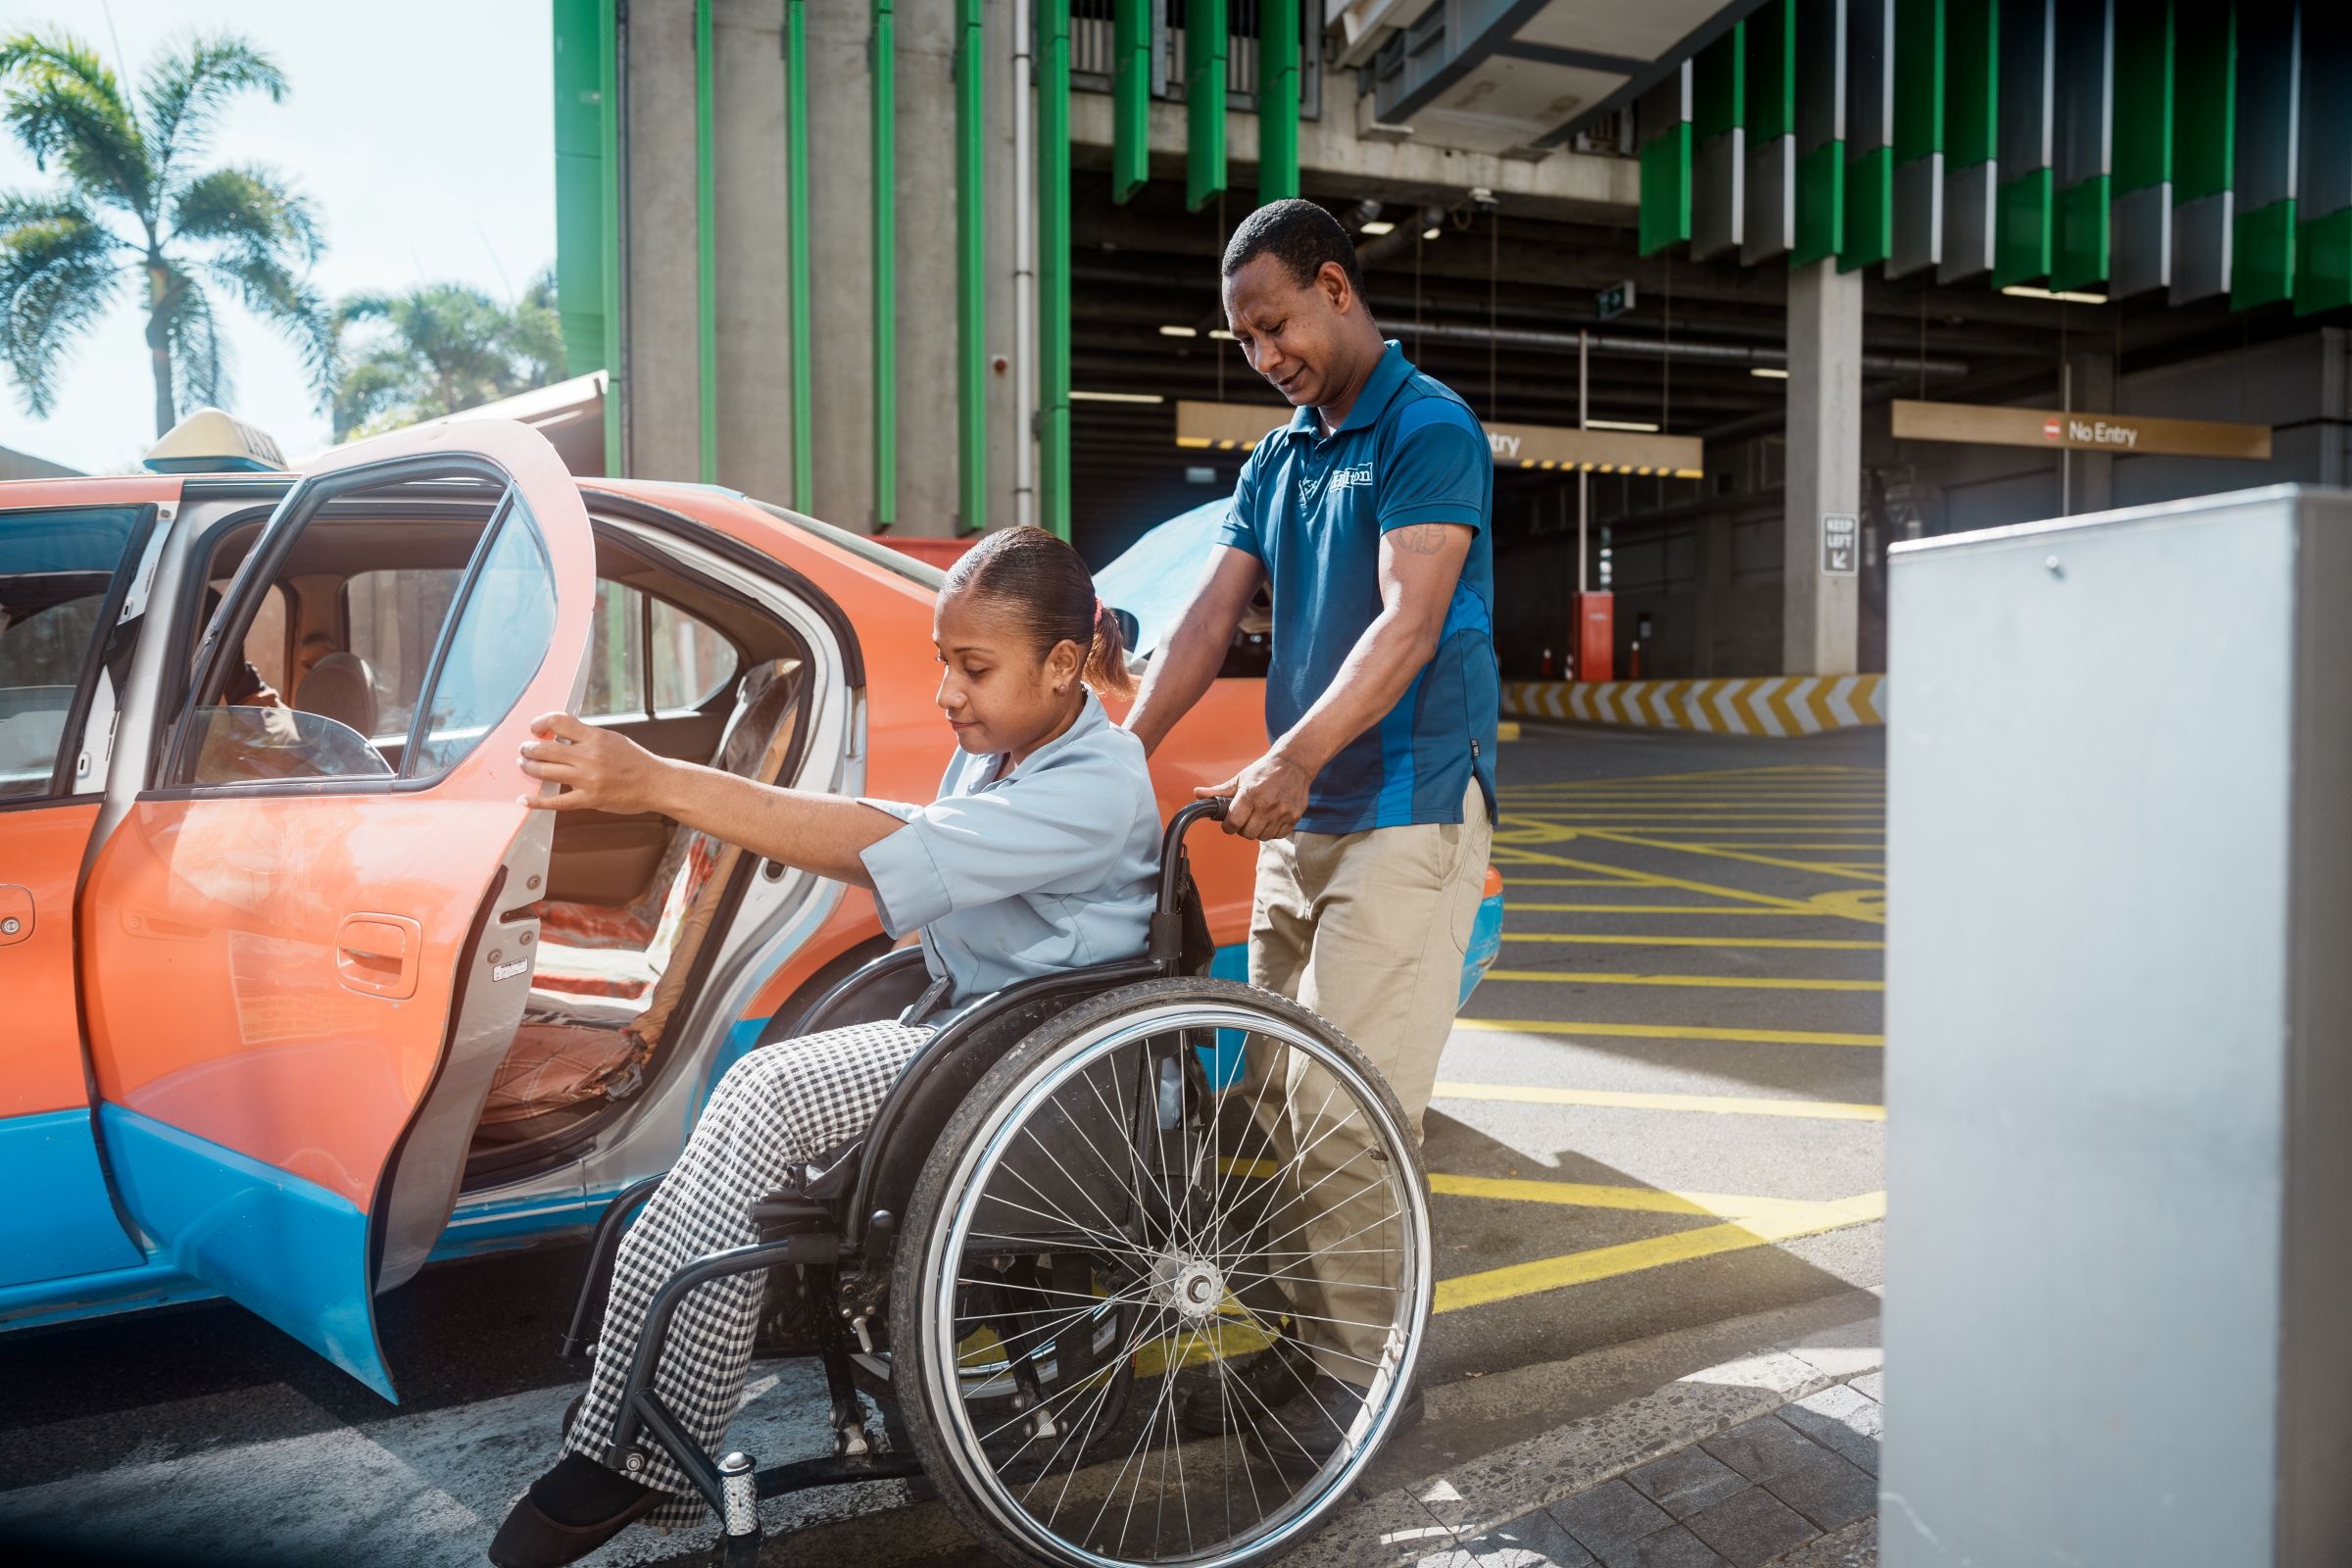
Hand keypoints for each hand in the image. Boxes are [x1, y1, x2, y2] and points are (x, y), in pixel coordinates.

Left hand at [519, 712, 671, 813]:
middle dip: (528, 749)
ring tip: (525, 766)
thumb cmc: (635, 760)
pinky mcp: (590, 799)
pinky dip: (537, 802)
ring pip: (546, 772)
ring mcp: (588, 779)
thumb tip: (560, 734)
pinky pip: (557, 802)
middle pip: (546, 749)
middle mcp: (589, 756)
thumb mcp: (612, 739)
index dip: (540, 722)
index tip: (535, 729)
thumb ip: (587, 737)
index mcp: (596, 737)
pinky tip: (524, 800)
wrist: (656, 783)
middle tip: (524, 750)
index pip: (559, 721)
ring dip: (529, 768)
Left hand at [1200, 749, 1311, 840]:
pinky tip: (1270, 818)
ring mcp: (1282, 812)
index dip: (1228, 826)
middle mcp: (1267, 805)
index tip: (1229, 823)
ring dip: (1257, 830)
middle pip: (1248, 833)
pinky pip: (1278, 835)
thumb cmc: (1265, 770)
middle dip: (1242, 829)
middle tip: (1244, 819)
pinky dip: (1272, 830)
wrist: (1294, 763)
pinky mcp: (1294, 817)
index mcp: (1250, 795)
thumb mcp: (1240, 778)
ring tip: (1258, 817)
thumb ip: (1219, 791)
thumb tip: (1198, 794)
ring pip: (1263, 836)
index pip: (1233, 823)